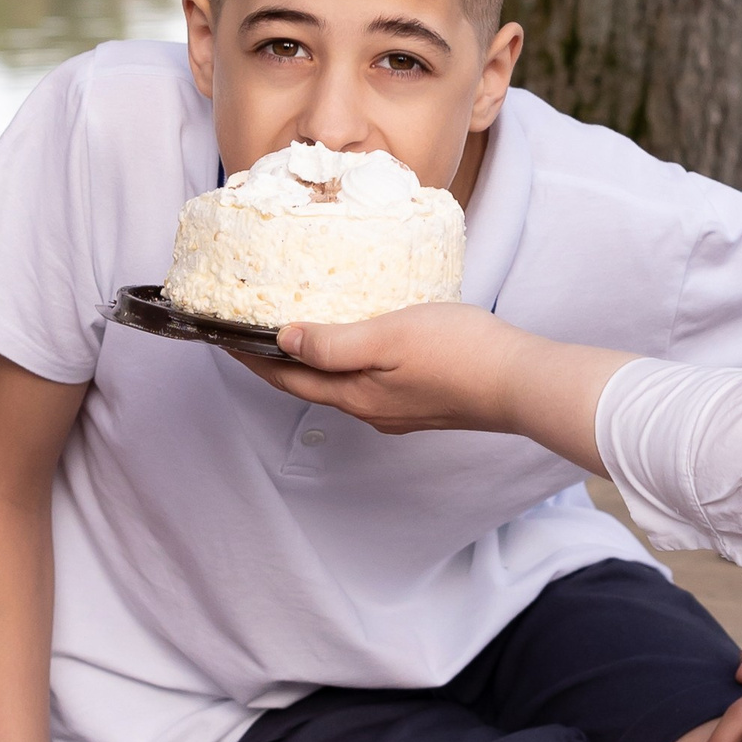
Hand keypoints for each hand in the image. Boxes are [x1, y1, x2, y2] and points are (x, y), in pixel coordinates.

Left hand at [237, 303, 631, 471]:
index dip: (250, 355)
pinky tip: (360, 344)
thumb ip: (333, 342)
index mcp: (354, 394)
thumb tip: (284, 339)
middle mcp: (370, 410)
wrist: (521, 383)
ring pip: (339, 385)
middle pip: (308, 383)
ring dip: (312, 362)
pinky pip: (369, 384)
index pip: (285, 376)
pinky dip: (348, 364)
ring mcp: (397, 410)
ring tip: (299, 331)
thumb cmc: (461, 354)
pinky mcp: (422, 403)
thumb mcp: (388, 336)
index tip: (220, 335)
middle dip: (275, 360)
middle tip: (249, 331)